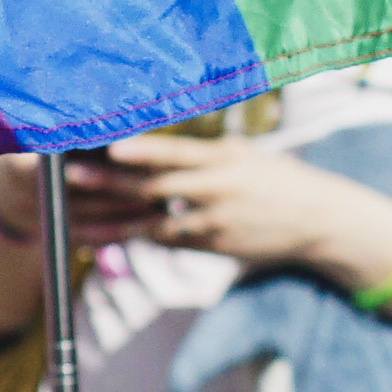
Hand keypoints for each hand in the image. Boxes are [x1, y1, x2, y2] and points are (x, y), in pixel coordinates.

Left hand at [72, 134, 391, 304]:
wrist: (319, 221)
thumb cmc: (277, 179)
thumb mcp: (245, 155)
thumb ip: (202, 154)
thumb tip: (154, 146)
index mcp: (225, 159)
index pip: (178, 152)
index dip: (145, 149)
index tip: (111, 144)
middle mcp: (217, 190)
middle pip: (155, 187)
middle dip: (110, 182)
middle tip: (72, 176)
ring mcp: (214, 223)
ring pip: (152, 223)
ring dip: (110, 222)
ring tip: (73, 221)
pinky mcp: (212, 247)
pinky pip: (165, 241)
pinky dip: (134, 238)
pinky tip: (102, 237)